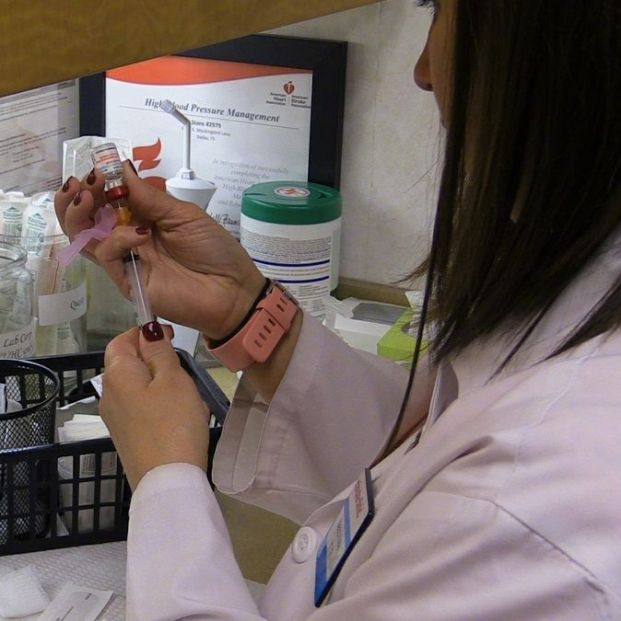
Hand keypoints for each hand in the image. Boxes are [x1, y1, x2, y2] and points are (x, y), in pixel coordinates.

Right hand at [54, 163, 265, 338]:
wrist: (232, 291)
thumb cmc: (214, 251)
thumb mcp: (184, 215)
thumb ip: (150, 197)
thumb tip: (121, 168)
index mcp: (143, 219)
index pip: (108, 199)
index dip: (97, 183)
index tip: (97, 167)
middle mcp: (129, 238)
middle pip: (87, 218)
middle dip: (79, 196)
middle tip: (86, 181)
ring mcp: (127, 261)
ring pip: (85, 238)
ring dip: (77, 213)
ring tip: (86, 195)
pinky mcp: (128, 282)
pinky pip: (107, 256)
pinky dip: (117, 240)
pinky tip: (138, 234)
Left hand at [100, 324, 210, 489]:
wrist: (168, 480)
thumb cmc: (174, 423)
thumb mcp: (174, 379)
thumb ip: (160, 352)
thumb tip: (148, 331)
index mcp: (117, 375)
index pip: (122, 340)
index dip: (144, 333)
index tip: (172, 337)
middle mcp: (109, 395)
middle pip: (130, 365)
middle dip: (158, 362)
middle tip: (186, 372)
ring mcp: (116, 419)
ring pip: (141, 388)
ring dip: (164, 386)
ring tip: (190, 399)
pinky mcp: (128, 437)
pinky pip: (144, 410)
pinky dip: (162, 407)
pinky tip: (183, 419)